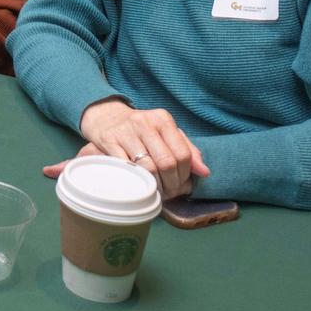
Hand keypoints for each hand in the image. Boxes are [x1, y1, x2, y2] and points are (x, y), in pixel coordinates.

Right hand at [54, 99, 210, 198]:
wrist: (106, 117)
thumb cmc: (141, 130)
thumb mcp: (165, 133)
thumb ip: (187, 150)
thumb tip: (204, 172)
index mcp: (163, 119)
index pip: (182, 153)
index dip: (185, 175)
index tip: (181, 184)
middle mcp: (145, 122)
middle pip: (166, 162)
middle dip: (171, 184)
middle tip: (169, 193)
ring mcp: (125, 131)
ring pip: (147, 168)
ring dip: (154, 186)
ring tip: (156, 191)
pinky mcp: (108, 140)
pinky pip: (126, 167)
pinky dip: (135, 180)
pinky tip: (138, 184)